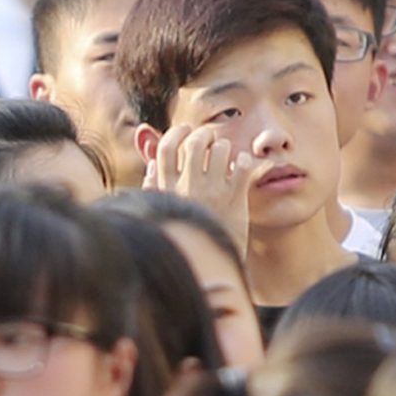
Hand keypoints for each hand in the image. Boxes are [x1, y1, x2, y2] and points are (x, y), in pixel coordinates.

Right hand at [145, 125, 253, 253]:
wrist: (212, 265)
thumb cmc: (188, 233)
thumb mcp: (164, 211)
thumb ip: (155, 187)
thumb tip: (151, 165)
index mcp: (168, 188)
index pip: (166, 148)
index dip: (176, 133)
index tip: (185, 130)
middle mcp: (189, 187)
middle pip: (194, 143)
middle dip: (204, 135)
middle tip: (210, 138)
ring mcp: (213, 192)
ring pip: (221, 150)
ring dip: (225, 147)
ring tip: (226, 155)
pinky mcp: (236, 199)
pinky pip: (243, 165)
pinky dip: (244, 161)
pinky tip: (241, 168)